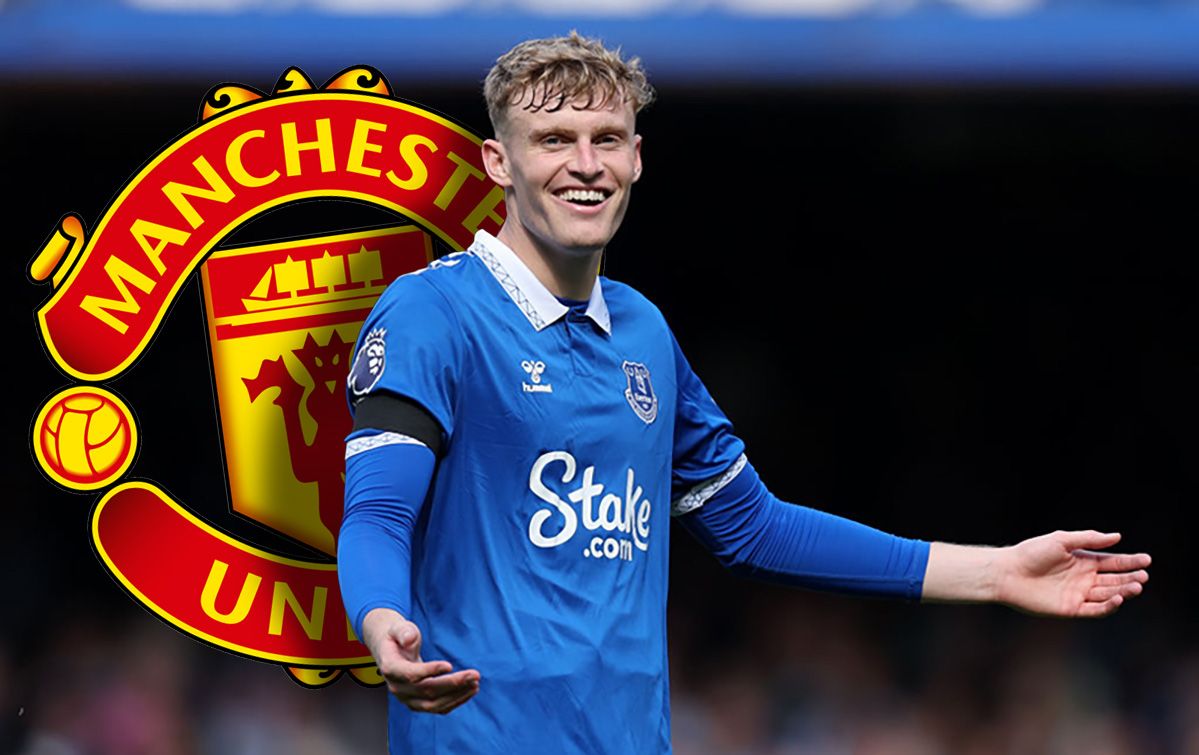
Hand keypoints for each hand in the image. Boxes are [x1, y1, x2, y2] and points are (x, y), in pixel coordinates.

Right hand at [362, 608, 479, 713]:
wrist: (392, 650)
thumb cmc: (398, 636)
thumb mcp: (398, 627)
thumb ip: (404, 631)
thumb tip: (409, 639)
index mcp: (391, 668)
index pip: (410, 674)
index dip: (429, 671)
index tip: (450, 665)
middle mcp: (397, 688)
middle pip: (426, 691)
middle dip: (452, 683)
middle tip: (474, 674)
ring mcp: (407, 699)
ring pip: (434, 704)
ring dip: (457, 695)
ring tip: (475, 683)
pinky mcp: (418, 703)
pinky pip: (438, 708)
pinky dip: (455, 701)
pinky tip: (470, 691)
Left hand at [997, 530, 1150, 617]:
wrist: (1008, 572)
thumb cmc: (1031, 552)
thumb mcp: (1061, 540)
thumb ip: (1088, 539)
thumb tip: (1116, 536)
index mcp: (1082, 561)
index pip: (1112, 562)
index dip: (1130, 561)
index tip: (1146, 560)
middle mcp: (1083, 578)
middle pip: (1114, 579)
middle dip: (1130, 577)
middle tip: (1144, 575)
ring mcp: (1078, 594)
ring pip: (1108, 594)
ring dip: (1124, 591)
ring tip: (1136, 585)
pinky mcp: (1071, 609)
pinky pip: (1095, 609)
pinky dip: (1109, 605)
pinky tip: (1118, 598)